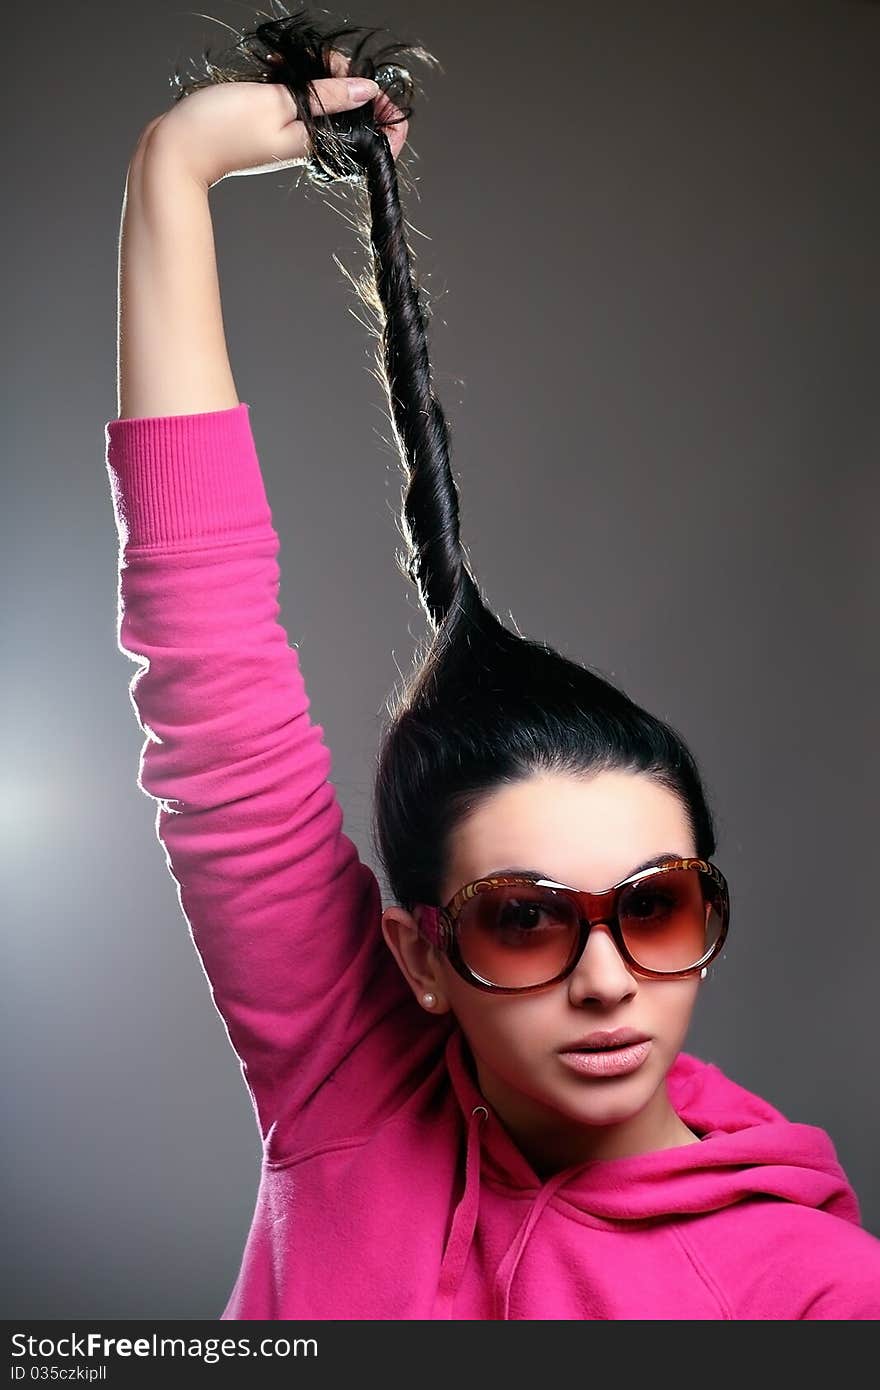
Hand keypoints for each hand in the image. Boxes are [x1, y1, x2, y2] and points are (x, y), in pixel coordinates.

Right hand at [140, 48, 409, 188]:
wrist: (179, 149)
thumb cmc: (223, 128)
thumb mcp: (279, 103)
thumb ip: (326, 96)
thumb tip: (367, 90)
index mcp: (318, 143)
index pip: (373, 138)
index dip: (387, 113)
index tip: (382, 87)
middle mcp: (311, 141)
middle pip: (351, 109)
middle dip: (348, 77)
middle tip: (326, 60)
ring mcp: (293, 133)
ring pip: (326, 99)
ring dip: (320, 73)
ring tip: (299, 60)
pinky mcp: (274, 122)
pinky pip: (300, 98)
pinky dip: (296, 77)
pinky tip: (277, 65)